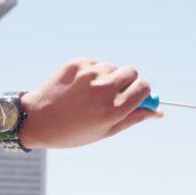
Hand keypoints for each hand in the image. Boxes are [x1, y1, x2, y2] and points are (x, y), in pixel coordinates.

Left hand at [19, 58, 158, 148]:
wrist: (37, 120)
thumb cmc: (73, 131)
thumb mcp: (105, 130)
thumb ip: (133, 118)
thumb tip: (158, 111)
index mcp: (113, 110)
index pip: (143, 87)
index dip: (141, 91)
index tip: (135, 95)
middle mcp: (104, 89)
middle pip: (131, 72)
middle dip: (127, 81)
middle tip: (113, 93)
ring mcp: (90, 75)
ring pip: (112, 67)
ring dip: (107, 76)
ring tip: (88, 94)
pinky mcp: (77, 64)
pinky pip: (95, 63)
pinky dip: (92, 72)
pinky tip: (78, 87)